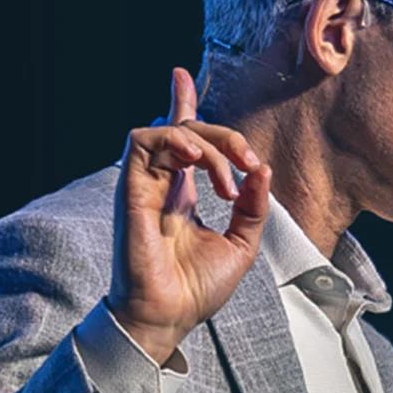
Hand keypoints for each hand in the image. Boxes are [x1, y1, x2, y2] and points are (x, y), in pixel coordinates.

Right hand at [108, 67, 271, 361]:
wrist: (170, 316)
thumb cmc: (197, 289)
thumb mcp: (241, 244)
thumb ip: (253, 206)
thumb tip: (262, 169)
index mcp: (181, 195)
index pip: (180, 139)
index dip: (181, 104)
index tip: (182, 77)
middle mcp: (161, 185)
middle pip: (186, 131)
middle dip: (224, 136)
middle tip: (248, 161)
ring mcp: (144, 185)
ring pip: (168, 131)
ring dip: (205, 142)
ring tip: (227, 176)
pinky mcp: (131, 190)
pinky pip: (142, 143)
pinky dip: (173, 140)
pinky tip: (197, 158)